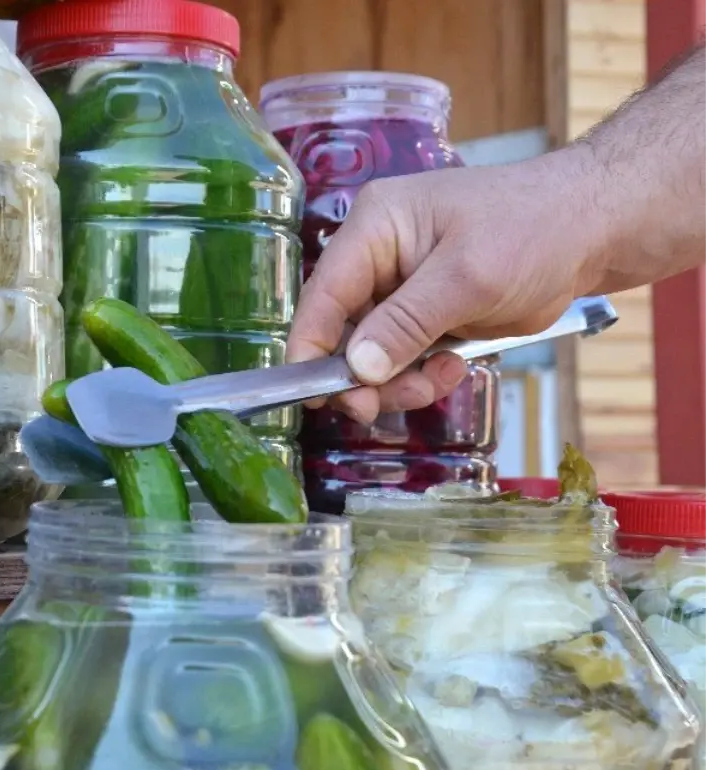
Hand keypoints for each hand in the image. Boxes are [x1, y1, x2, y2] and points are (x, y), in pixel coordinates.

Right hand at [287, 146, 610, 424]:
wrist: (592, 232)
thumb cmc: (534, 231)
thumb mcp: (468, 277)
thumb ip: (408, 323)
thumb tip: (358, 368)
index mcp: (374, 227)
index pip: (323, 293)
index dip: (311, 346)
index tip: (313, 394)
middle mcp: (376, 257)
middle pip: (341, 330)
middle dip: (362, 374)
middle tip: (377, 409)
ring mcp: (399, 287)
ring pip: (370, 353)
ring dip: (395, 380)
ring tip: (436, 381)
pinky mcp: (423, 313)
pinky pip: (401, 357)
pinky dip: (420, 374)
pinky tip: (454, 367)